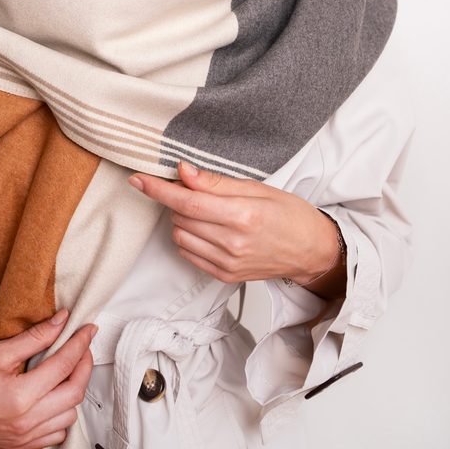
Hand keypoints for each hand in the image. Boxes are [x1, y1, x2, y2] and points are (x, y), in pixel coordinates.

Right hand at [0, 310, 97, 448]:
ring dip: (74, 390)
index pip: (64, 366)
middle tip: (82, 346)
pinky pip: (57, 434)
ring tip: (68, 369)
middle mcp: (26, 422)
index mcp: (20, 397)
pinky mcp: (21, 445)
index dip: (80, 343)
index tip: (88, 329)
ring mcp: (24, 437)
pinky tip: (55, 397)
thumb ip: (34, 338)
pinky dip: (63, 414)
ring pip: (70, 415)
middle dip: (84, 365)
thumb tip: (61, 321)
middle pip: (74, 392)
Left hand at [128, 161, 342, 292]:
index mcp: (242, 215)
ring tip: (205, 210)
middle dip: (175, 198)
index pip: (188, 201)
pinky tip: (205, 228)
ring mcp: (227, 263)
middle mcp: (232, 243)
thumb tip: (184, 172)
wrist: (311, 251)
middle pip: (180, 217)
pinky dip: (188, 237)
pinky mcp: (224, 276)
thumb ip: (217, 182)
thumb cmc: (290, 214)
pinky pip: (189, 254)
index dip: (158, 189)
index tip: (138, 179)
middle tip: (190, 188)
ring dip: (181, 219)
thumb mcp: (258, 188)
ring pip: (180, 236)